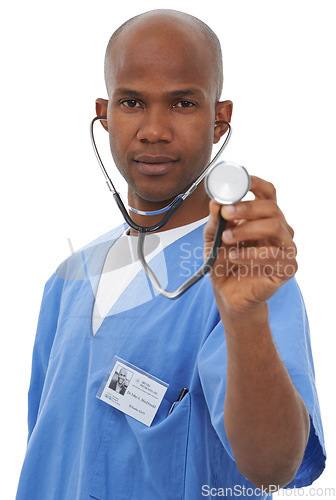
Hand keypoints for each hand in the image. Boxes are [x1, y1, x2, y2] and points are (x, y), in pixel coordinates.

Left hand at [204, 176, 296, 313]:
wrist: (228, 294)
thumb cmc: (224, 264)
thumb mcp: (212, 239)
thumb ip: (215, 221)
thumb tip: (215, 202)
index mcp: (263, 217)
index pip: (267, 193)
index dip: (256, 183)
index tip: (241, 181)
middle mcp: (278, 229)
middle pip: (272, 208)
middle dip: (247, 208)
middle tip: (226, 213)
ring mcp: (285, 248)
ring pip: (276, 227)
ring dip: (247, 230)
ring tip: (226, 238)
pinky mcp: (286, 268)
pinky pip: (273, 256)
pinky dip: (250, 255)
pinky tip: (234, 257)